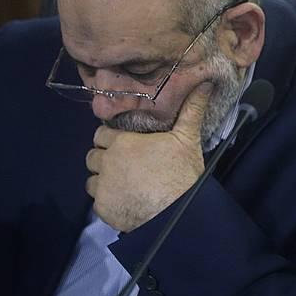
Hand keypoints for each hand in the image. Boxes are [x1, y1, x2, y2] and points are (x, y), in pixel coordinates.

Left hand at [86, 83, 210, 231]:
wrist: (178, 212)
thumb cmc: (182, 173)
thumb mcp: (187, 138)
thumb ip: (191, 110)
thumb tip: (204, 83)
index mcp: (122, 142)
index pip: (101, 134)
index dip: (111, 139)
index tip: (124, 146)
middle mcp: (107, 162)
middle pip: (92, 156)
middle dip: (104, 160)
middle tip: (123, 166)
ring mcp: (103, 186)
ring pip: (91, 180)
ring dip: (103, 181)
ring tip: (123, 186)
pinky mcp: (103, 208)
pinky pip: (97, 202)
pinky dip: (108, 202)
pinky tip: (125, 203)